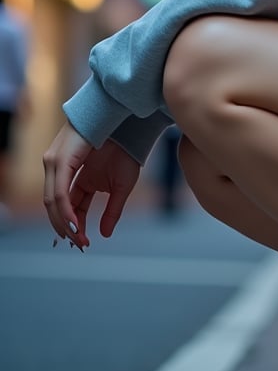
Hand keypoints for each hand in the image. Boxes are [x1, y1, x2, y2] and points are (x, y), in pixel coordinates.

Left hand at [43, 124, 139, 248]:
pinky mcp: (59, 160)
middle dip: (66, 227)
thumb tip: (105, 234)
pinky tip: (73, 222)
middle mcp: (65, 172)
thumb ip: (112, 211)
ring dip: (63, 222)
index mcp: (79, 177)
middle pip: (58, 206)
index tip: (84, 242)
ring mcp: (60, 165)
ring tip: (75, 236)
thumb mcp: (122, 187)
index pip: (69, 206)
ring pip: (53, 200)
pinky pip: (59, 191)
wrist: (130, 126)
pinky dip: (64, 209)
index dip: (75, 225)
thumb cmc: (127, 151)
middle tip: (78, 244)